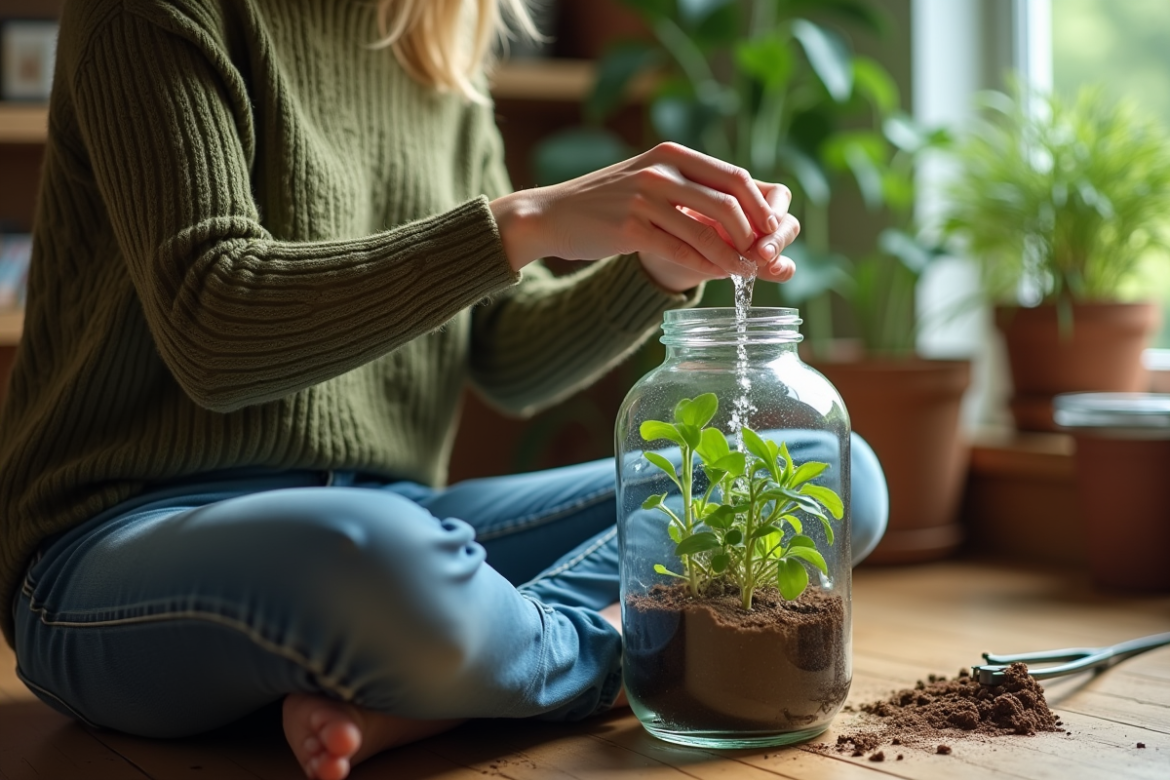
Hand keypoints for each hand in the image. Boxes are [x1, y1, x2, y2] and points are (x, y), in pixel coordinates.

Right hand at [489, 143, 800, 291]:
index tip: (773, 230)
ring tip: (746, 273)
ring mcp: (644, 197)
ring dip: (732, 256)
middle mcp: (661, 170)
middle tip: (764, 256)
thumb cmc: (604, 203)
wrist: (551, 215)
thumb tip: (735, 207)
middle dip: (754, 232)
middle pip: (728, 201)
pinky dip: (704, 266)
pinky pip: (679, 250)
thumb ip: (687, 187)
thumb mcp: (648, 180)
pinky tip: (717, 277)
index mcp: (672, 154)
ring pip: (706, 229)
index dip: (760, 205)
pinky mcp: (629, 228)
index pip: (733, 176)